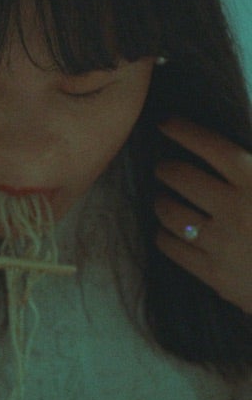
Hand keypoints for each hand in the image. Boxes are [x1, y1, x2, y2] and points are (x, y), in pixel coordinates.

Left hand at [154, 118, 251, 312]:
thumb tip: (230, 154)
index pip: (211, 146)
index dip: (183, 131)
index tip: (166, 123)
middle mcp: (237, 210)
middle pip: (178, 176)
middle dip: (166, 168)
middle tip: (165, 168)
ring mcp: (224, 244)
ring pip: (168, 211)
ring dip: (162, 201)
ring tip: (165, 199)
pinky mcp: (216, 275)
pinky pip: (170, 246)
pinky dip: (165, 235)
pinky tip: (170, 231)